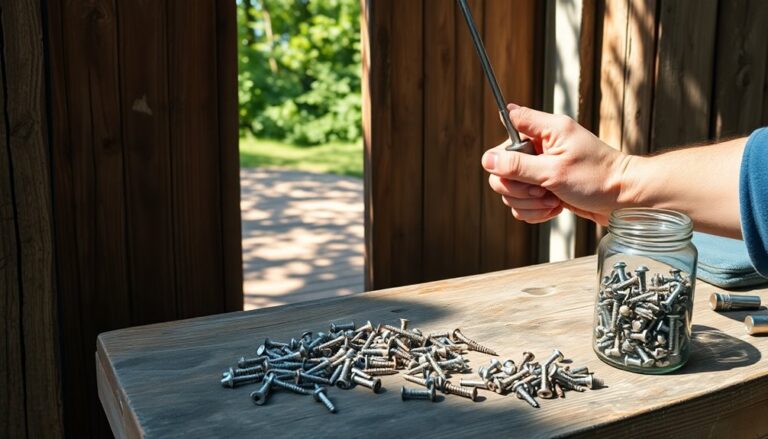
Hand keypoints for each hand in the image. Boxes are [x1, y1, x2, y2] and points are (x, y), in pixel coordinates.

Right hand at [481, 104, 630, 224]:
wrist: (624, 201)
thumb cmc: (598, 180)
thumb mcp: (554, 172)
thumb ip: (517, 165)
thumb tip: (487, 159)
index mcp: (547, 130)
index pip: (510, 121)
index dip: (505, 146)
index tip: (518, 167)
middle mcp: (542, 147)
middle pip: (502, 165)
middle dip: (517, 186)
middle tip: (541, 191)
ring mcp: (543, 169)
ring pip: (511, 189)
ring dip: (529, 203)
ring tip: (552, 201)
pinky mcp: (545, 188)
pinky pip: (522, 203)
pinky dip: (535, 211)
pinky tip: (554, 208)